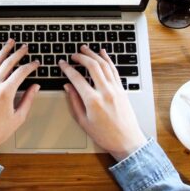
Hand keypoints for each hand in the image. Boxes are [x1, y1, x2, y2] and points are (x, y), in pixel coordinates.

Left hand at [0, 39, 39, 156]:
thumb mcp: (18, 117)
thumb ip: (28, 99)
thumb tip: (35, 87)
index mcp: (6, 93)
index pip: (21, 73)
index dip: (31, 66)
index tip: (36, 63)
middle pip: (8, 63)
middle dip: (18, 53)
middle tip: (25, 48)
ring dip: (3, 50)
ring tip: (10, 42)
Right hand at [59, 45, 146, 160]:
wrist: (127, 141)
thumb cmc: (105, 135)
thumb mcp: (83, 121)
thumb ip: (74, 101)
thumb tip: (67, 86)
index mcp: (93, 101)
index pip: (76, 78)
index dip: (67, 69)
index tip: (62, 64)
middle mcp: (105, 92)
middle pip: (92, 66)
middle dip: (81, 57)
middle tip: (73, 55)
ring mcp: (116, 89)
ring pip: (104, 65)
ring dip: (94, 54)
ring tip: (85, 49)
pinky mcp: (122, 89)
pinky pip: (114, 70)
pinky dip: (108, 59)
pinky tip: (103, 53)